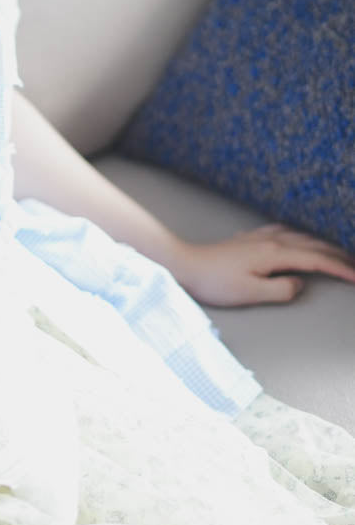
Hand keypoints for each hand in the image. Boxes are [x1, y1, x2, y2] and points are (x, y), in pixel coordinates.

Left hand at [171, 224, 354, 306]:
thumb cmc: (214, 282)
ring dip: (323, 244)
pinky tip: (300, 238)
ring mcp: (260, 237)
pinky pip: (285, 232)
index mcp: (275, 254)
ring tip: (338, 253)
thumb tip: (300, 284)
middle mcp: (271, 241)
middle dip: (339, 255)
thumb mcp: (250, 293)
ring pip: (301, 236)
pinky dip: (302, 236)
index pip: (317, 261)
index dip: (341, 269)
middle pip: (314, 245)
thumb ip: (280, 290)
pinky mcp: (250, 239)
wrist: (185, 264)